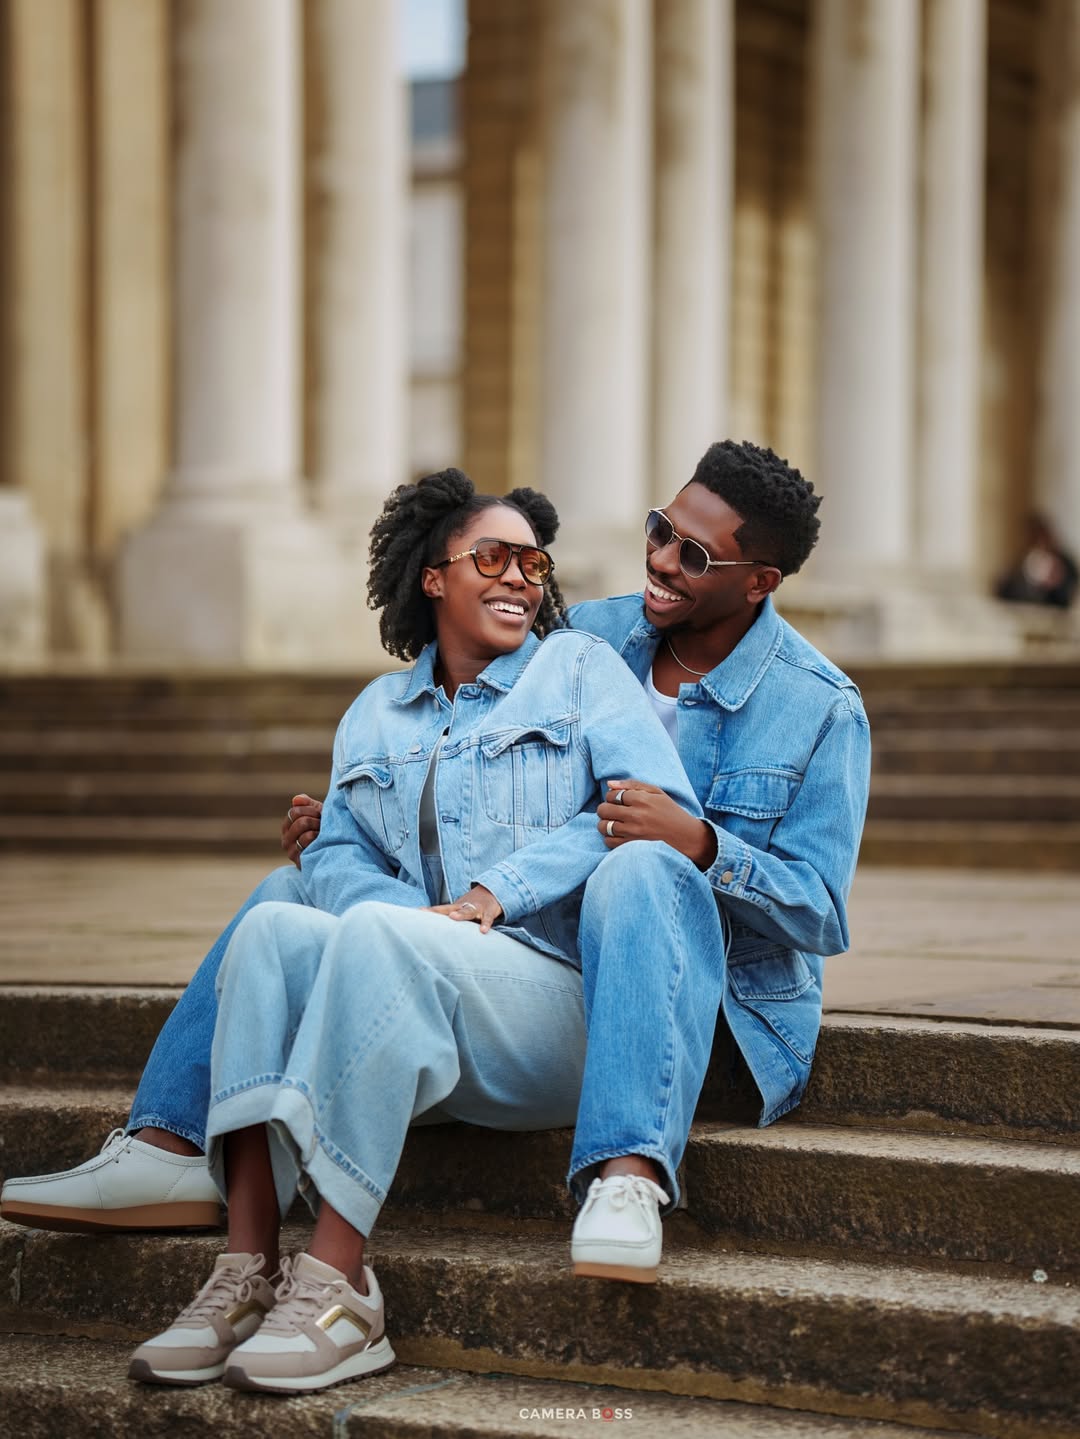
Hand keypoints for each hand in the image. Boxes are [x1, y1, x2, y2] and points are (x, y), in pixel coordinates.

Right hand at [281, 793, 322, 866]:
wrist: (336, 849)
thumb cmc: (324, 829)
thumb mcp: (316, 813)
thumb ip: (307, 804)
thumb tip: (296, 800)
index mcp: (287, 827)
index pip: (294, 812)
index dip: (310, 810)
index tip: (320, 813)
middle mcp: (286, 840)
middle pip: (300, 822)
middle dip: (316, 819)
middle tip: (323, 823)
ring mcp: (291, 852)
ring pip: (305, 832)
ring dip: (319, 829)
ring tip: (324, 832)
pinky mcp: (299, 861)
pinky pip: (308, 843)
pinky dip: (318, 839)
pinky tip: (323, 840)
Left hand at [426, 884, 502, 932]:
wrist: (493, 891)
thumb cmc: (473, 906)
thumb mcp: (461, 911)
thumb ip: (450, 921)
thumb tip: (435, 934)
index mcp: (456, 907)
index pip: (439, 910)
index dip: (428, 912)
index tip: (415, 913)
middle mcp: (464, 906)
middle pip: (449, 909)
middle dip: (437, 912)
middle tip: (424, 913)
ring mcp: (477, 908)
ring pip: (468, 911)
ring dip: (460, 914)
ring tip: (453, 917)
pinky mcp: (489, 911)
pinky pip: (487, 918)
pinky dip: (485, 924)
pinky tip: (483, 931)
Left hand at [597, 780, 717, 869]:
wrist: (686, 837)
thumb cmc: (670, 812)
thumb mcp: (657, 792)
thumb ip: (632, 785)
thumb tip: (609, 783)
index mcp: (642, 799)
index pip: (612, 794)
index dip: (612, 797)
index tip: (618, 801)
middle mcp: (636, 815)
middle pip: (604, 809)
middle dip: (605, 809)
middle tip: (613, 811)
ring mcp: (633, 832)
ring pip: (603, 826)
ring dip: (605, 823)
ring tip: (614, 823)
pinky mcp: (632, 847)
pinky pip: (608, 841)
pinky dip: (609, 837)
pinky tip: (619, 834)